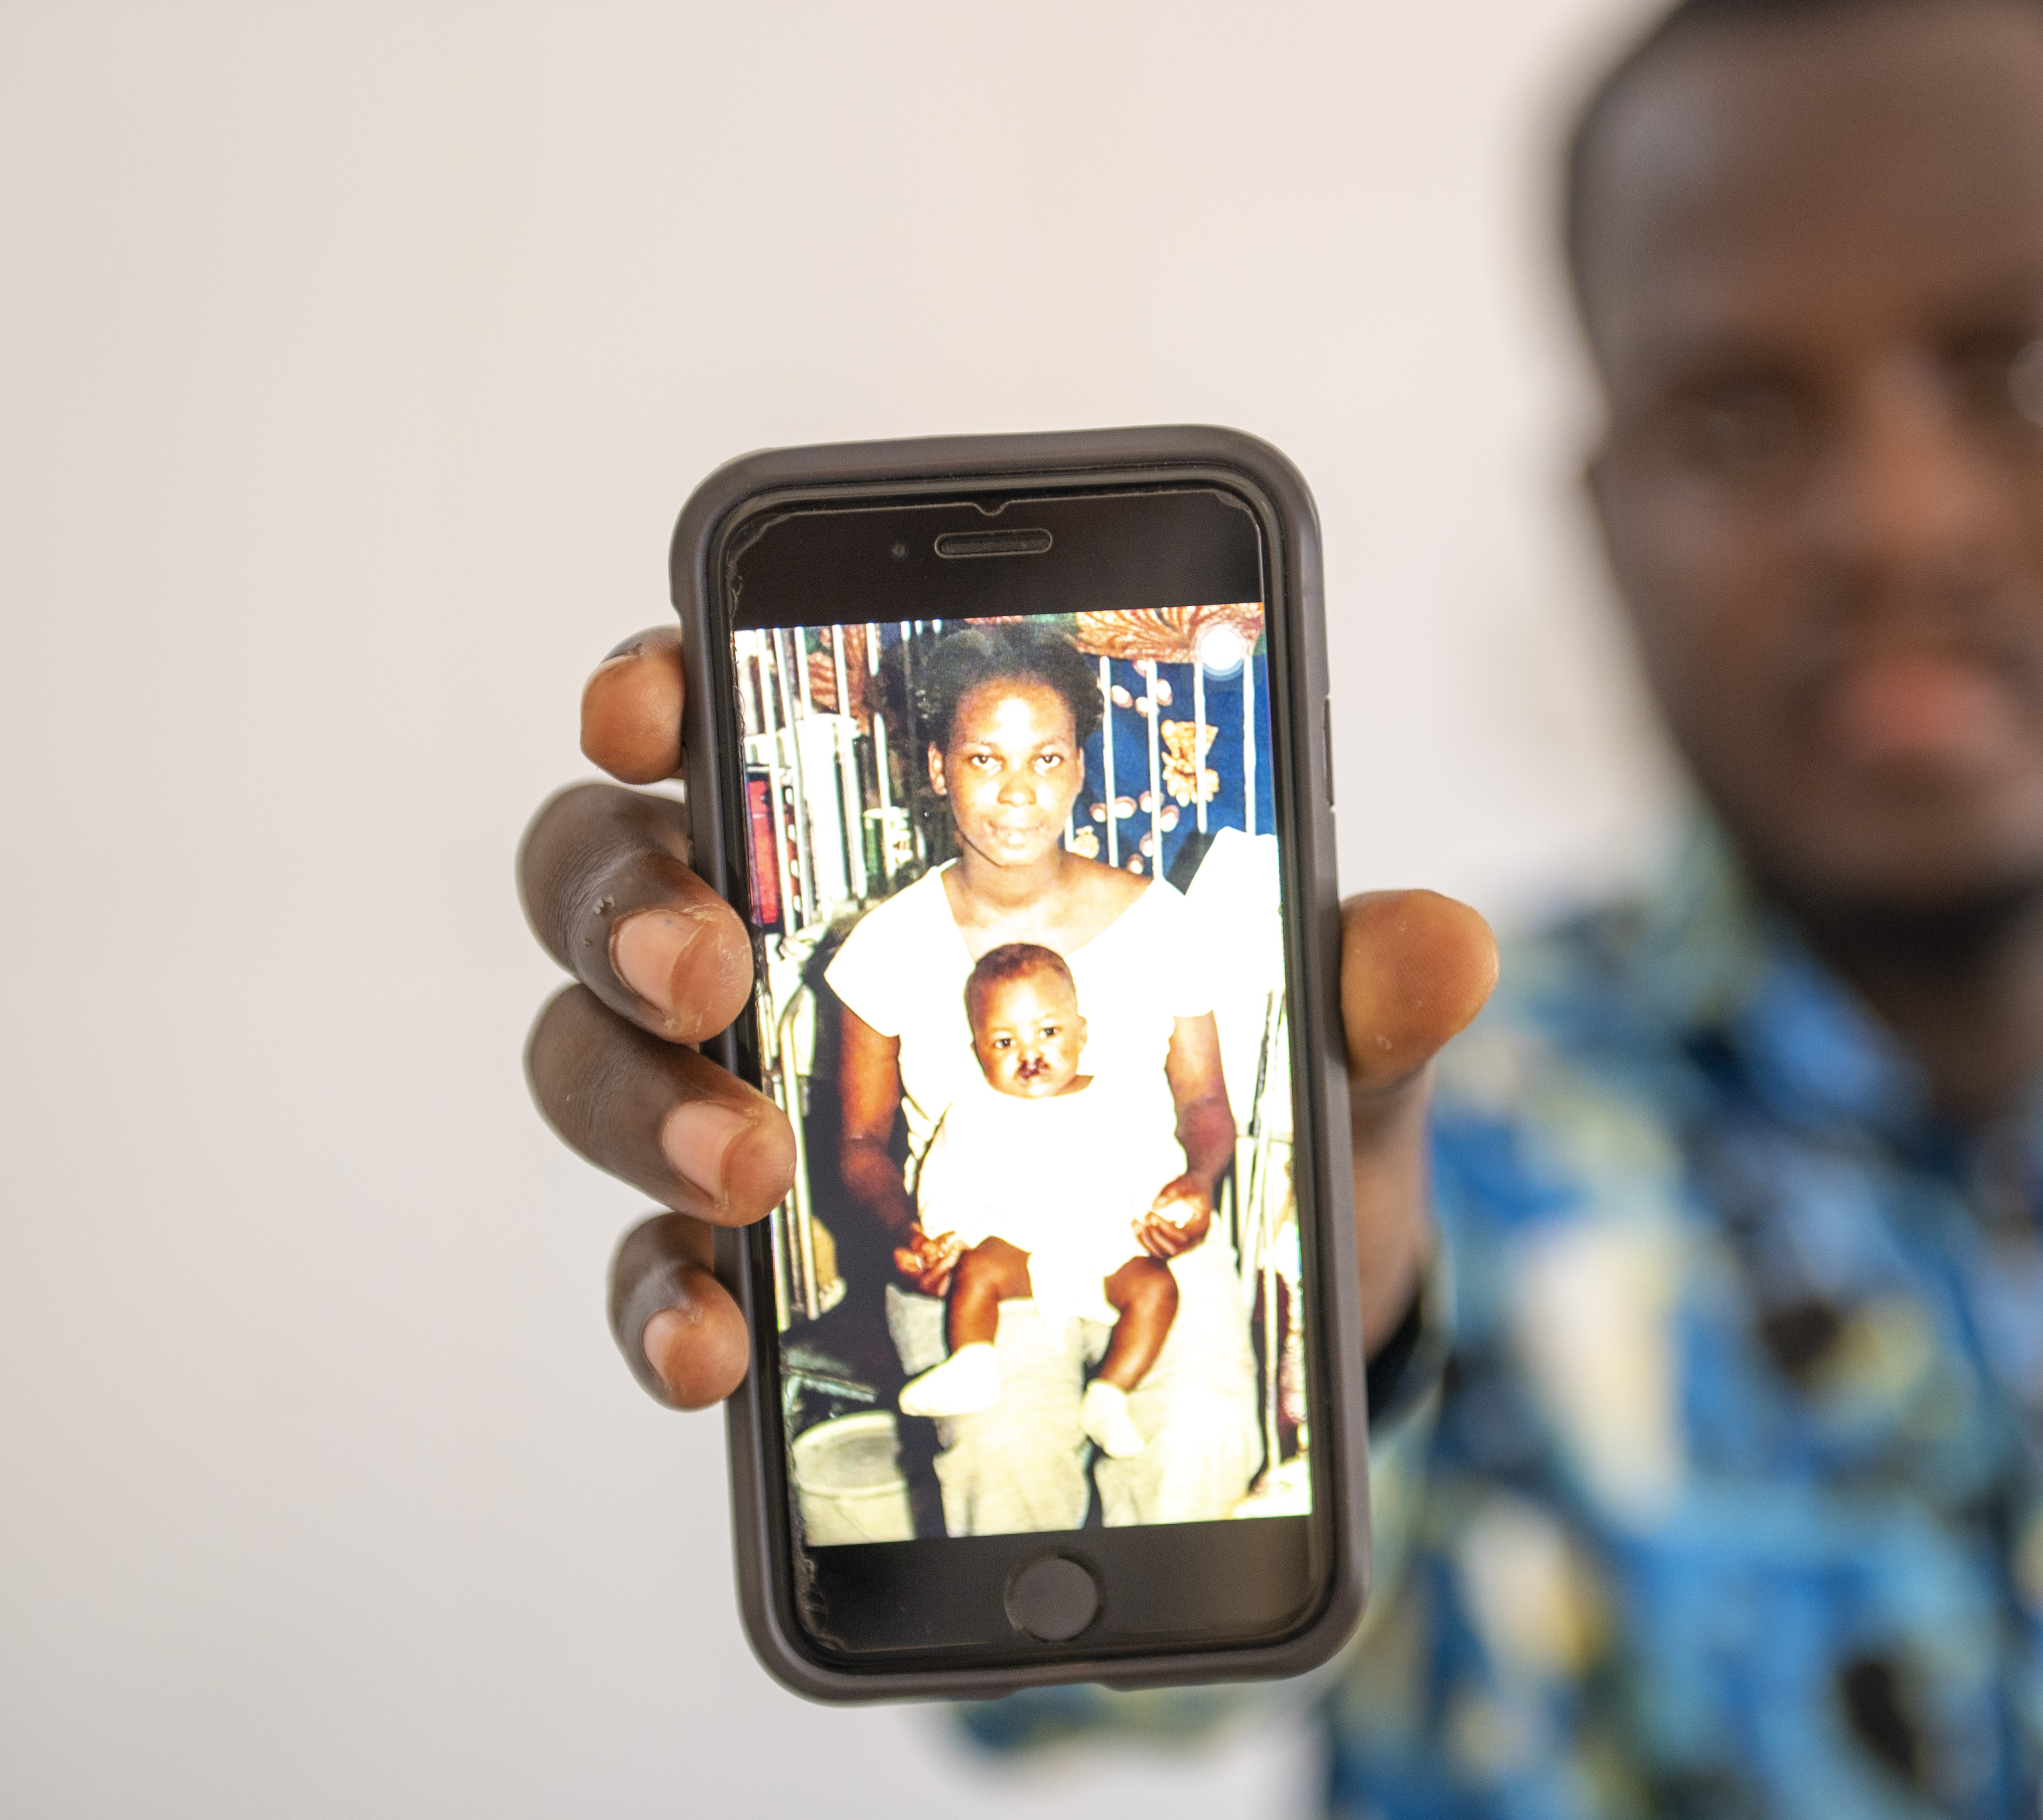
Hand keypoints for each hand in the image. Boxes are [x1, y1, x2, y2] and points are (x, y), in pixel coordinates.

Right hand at [538, 627, 1498, 1410]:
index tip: (650, 706)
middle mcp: (771, 940)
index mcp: (892, 831)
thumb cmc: (1238, 1084)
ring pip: (596, 1058)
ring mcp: (732, 1091)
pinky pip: (655, 1263)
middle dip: (634, 908)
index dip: (659, 688)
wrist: (1240, 1279)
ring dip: (644, 1106)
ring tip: (742, 1167)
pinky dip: (663, 1301)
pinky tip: (713, 1354)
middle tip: (713, 967)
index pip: (729, 717)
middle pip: (606, 876)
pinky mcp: (741, 1247)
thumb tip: (1446, 944)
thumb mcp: (1314, 1026)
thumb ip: (1355, 979)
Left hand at [1135, 1176, 1213, 1257]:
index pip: (1182, 1237)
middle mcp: (1194, 1241)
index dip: (1165, 1227)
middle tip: (1142, 1219)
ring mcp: (1183, 1244)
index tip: (1150, 1213)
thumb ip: (1171, 1192)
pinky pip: (1157, 1249)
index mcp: (1202, 1227)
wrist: (1194, 1186)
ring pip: (1163, 1253)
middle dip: (1155, 1237)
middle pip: (1173, 1250)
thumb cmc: (1190, 1183)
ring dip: (1146, 1241)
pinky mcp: (1172, 1242)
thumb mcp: (1183, 1184)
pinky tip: (1133, 1224)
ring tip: (1134, 1222)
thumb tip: (1153, 1206)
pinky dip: (1144, 1240)